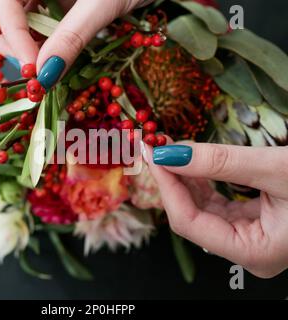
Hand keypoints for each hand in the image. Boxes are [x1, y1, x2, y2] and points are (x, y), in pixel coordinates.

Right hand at [0, 0, 152, 88]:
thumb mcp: (102, 4)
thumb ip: (73, 35)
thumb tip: (46, 74)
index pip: (3, 2)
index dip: (12, 35)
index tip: (33, 68)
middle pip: (2, 14)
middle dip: (14, 46)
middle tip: (36, 73)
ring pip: (18, 23)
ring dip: (29, 50)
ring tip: (49, 70)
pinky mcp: (56, 5)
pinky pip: (39, 27)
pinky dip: (45, 47)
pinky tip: (58, 59)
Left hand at [143, 141, 287, 277]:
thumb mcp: (276, 169)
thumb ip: (221, 161)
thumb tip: (171, 152)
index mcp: (255, 252)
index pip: (189, 223)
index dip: (167, 187)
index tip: (154, 154)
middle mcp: (249, 250)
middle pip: (192, 216)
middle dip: (172, 180)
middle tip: (156, 147)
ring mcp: (250, 236)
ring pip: (202, 208)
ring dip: (185, 178)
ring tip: (169, 149)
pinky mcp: (253, 222)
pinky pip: (217, 203)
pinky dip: (203, 181)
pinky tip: (191, 162)